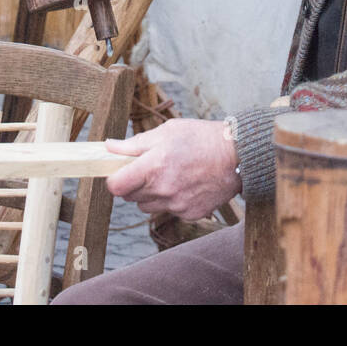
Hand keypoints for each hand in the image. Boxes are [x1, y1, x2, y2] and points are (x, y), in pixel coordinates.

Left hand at [104, 118, 240, 220]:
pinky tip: (185, 184)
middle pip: (130, 197)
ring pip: (147, 206)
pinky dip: (171, 201)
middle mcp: (164, 189)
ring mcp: (177, 204)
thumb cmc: (201, 138)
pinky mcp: (190, 214)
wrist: (237, 156)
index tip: (119, 172)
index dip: (114, 179)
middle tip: (149, 168)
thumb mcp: (167, 131)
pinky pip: (168, 211)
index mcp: (154, 166)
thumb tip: (109, 146)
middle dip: (134, 184)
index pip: (116, 186)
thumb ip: (135, 144)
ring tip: (170, 175)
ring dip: (151, 194)